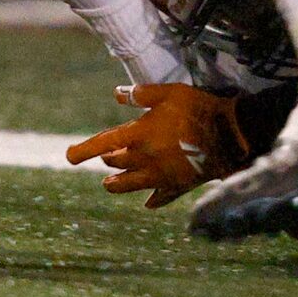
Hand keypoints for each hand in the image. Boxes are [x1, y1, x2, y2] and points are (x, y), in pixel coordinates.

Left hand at [65, 83, 249, 207]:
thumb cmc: (197, 109)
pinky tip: (148, 203)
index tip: (68, 157)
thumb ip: (141, 94)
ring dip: (118, 183)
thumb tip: (117, 94)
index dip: (84, 150)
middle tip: (103, 159)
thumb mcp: (168, 92)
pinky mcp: (178, 187)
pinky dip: (152, 200)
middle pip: (117, 165)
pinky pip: (160, 198)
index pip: (103, 144)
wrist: (229, 137)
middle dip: (107, 161)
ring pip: (131, 185)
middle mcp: (145, 159)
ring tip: (108, 183)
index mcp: (139, 135)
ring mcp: (161, 176)